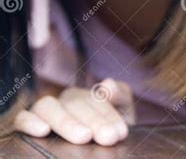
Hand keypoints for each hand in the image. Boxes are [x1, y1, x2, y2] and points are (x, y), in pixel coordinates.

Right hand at [14, 78, 134, 145]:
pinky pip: (22, 117)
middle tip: (108, 137)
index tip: (119, 133)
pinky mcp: (28, 122)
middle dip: (94, 121)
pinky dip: (30, 121)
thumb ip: (120, 95)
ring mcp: (47, 111)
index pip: (96, 99)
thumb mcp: (121, 113)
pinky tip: (42, 131)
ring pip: (48, 106)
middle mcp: (65, 100)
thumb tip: (107, 83)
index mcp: (87, 95)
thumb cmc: (108, 128)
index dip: (109, 116)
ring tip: (84, 137)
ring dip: (66, 121)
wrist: (99, 142)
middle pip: (75, 104)